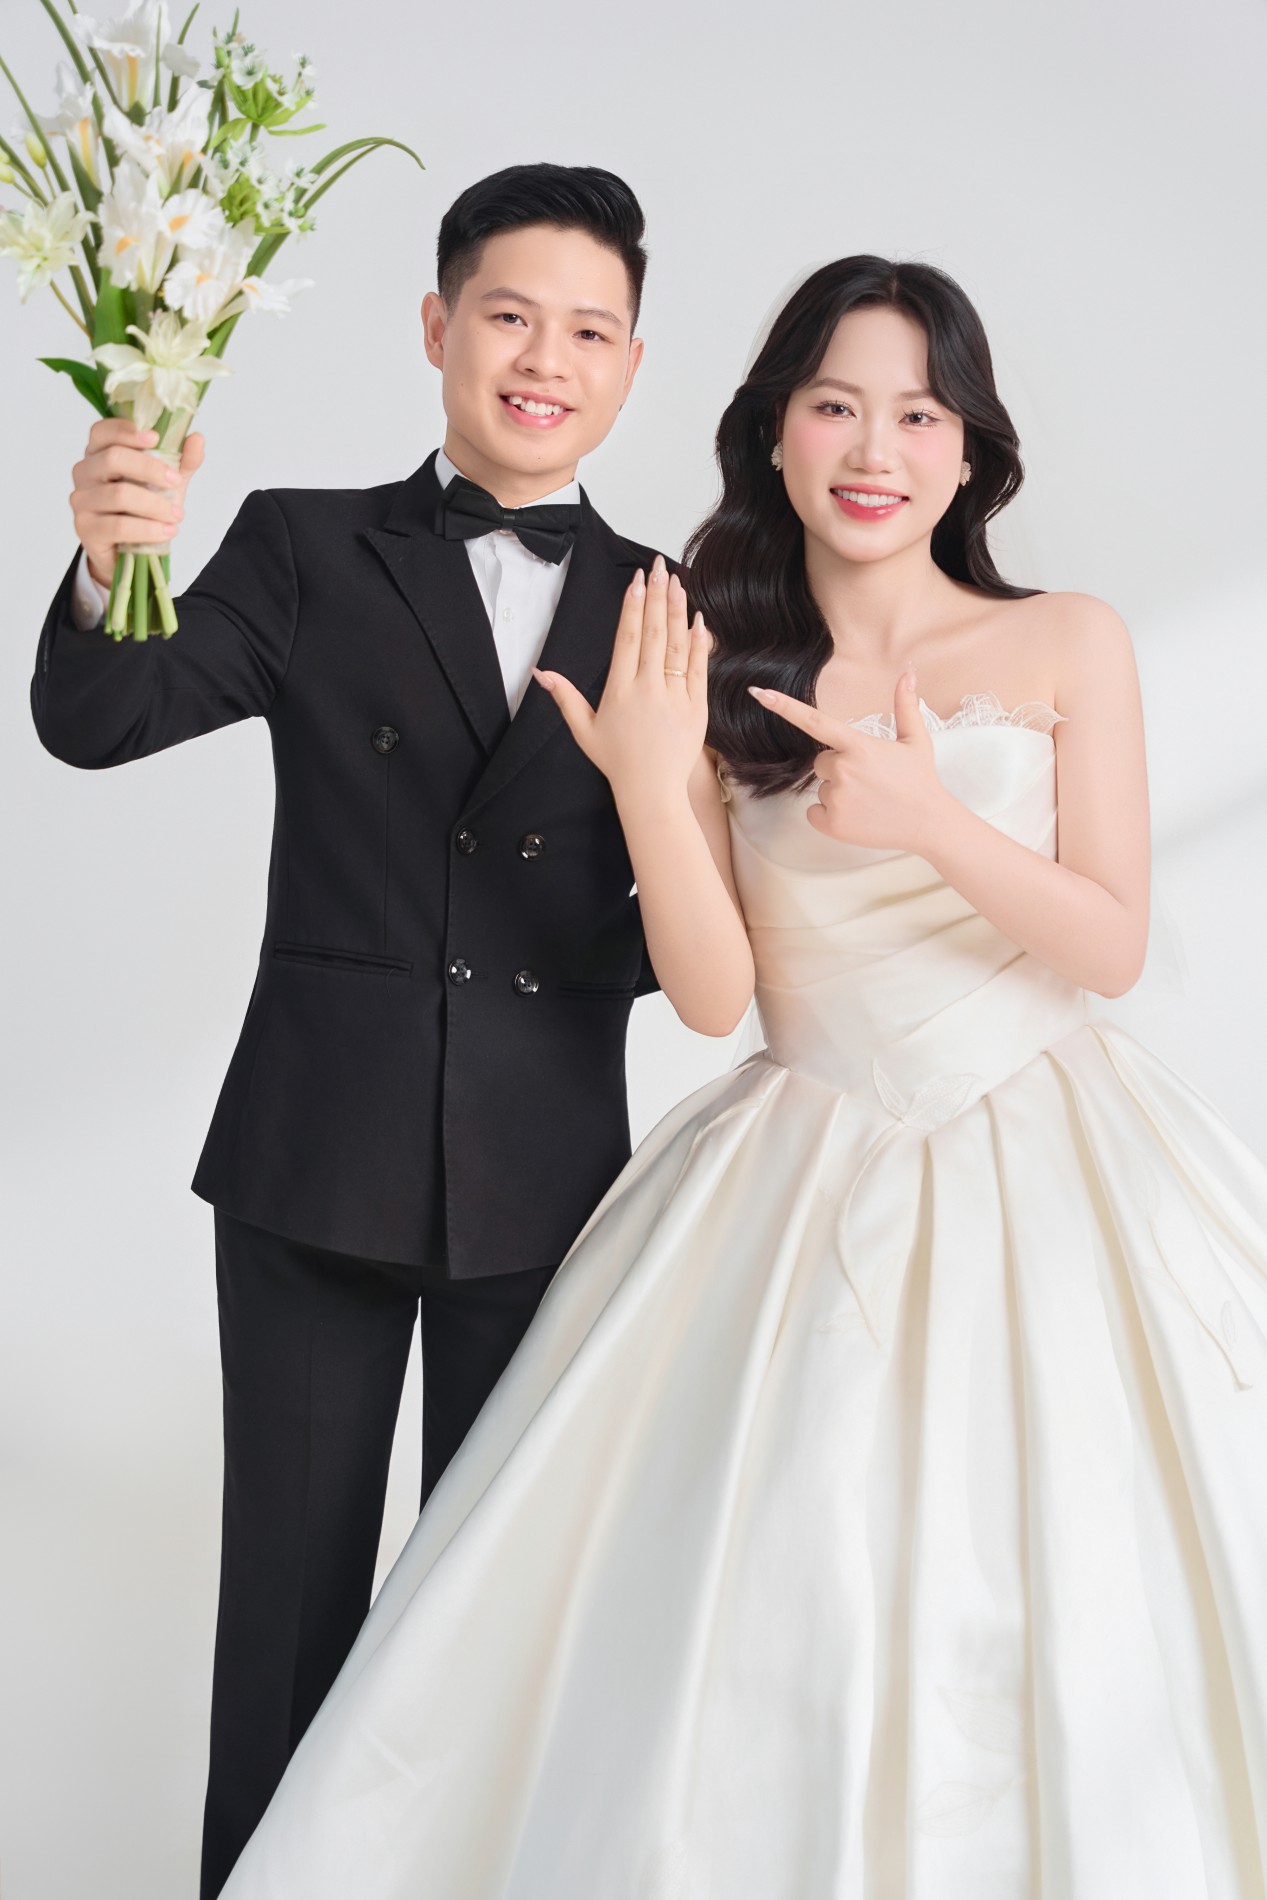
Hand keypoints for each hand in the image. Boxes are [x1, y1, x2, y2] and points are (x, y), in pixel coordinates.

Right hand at [70, 417, 205, 587]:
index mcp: (99, 453)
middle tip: (175, 482)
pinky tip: (167, 531)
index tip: (155, 438)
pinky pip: (119, 526)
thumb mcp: (167, 482)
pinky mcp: (85, 528)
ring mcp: (81, 500)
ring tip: (177, 515)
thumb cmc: (145, 509)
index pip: (103, 431)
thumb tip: (197, 438)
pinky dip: (148, 529)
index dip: (127, 431)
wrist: (132, 550)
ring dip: (155, 505)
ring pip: (119, 495)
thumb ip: (182, 461)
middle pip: (113, 459)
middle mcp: (85, 472)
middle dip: (150, 469)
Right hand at [534, 553, 709, 803]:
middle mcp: (648, 689)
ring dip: (677, 610)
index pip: (627, 638)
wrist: (652, 791)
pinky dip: (698, 642)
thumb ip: (564, 697)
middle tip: (657, 567)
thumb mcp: (583, 729)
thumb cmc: (617, 762)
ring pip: (677, 645)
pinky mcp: (697, 707)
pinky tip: (697, 619)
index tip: (636, 580)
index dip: (632, 606)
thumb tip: (539, 672)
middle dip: (656, 596)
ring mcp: (675, 697)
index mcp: (619, 691)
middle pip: (653, 633)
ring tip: (676, 581)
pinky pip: (698, 668)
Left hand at [750, 668, 948, 851]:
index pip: (814, 721)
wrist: (928, 823)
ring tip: (868, 798)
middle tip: (868, 778)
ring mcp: (836, 799)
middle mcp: (843, 770)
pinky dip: (829, 815)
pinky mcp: (832, 824)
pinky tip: (856, 815)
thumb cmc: (920, 780)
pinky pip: (814, 812)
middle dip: (838, 767)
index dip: (783, 706)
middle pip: (820, 761)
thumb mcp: (915, 740)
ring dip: (838, 791)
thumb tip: (909, 673)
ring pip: (821, 787)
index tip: (758, 693)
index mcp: (858, 746)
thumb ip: (905, 705)